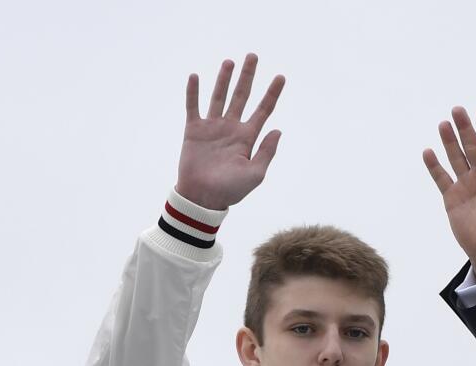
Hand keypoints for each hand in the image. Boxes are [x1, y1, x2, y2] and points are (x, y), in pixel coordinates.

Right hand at [175, 54, 285, 209]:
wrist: (203, 198)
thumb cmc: (231, 190)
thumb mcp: (255, 174)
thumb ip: (266, 152)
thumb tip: (278, 130)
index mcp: (248, 137)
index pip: (263, 110)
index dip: (272, 93)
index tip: (281, 76)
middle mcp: (231, 128)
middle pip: (242, 96)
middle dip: (248, 76)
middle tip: (253, 56)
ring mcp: (212, 128)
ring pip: (219, 97)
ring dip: (224, 79)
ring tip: (230, 62)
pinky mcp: (194, 130)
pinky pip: (193, 107)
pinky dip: (194, 92)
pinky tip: (195, 76)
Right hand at [423, 107, 475, 280]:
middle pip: (473, 146)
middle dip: (465, 129)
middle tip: (457, 109)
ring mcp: (466, 185)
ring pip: (456, 157)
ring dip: (449, 141)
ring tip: (443, 124)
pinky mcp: (452, 197)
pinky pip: (441, 177)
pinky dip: (434, 165)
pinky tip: (428, 152)